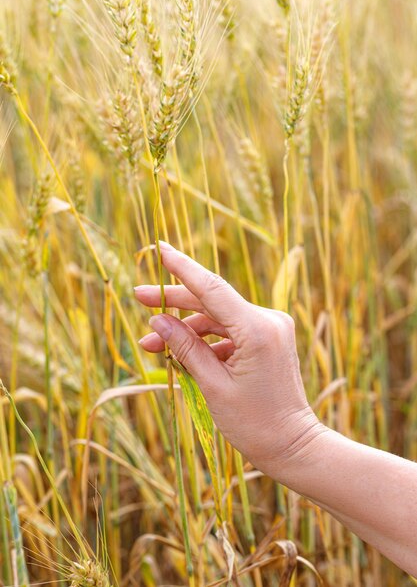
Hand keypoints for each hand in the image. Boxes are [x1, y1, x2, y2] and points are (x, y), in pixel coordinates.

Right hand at [134, 242, 324, 478]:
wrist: (294, 446)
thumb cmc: (255, 424)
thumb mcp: (212, 386)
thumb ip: (185, 348)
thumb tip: (158, 320)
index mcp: (258, 329)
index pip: (212, 288)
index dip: (182, 267)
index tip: (159, 247)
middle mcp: (268, 320)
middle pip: (212, 301)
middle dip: (174, 303)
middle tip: (139, 298)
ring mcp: (270, 327)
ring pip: (218, 317)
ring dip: (186, 329)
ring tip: (152, 346)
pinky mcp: (268, 338)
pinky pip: (229, 331)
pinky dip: (205, 340)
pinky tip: (181, 356)